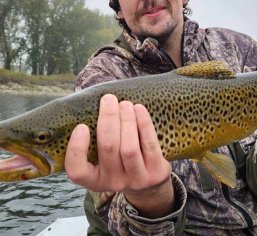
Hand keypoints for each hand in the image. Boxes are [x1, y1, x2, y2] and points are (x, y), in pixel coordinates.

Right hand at [65, 94, 173, 217]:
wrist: (149, 179)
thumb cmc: (119, 158)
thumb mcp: (102, 157)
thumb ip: (94, 137)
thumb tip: (94, 105)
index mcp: (93, 179)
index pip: (77, 171)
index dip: (77, 149)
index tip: (81, 126)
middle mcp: (113, 182)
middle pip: (108, 148)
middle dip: (108, 119)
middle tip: (108, 99)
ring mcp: (136, 179)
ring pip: (129, 148)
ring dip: (126, 120)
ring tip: (124, 104)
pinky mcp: (155, 173)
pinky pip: (149, 145)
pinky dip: (144, 124)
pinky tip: (139, 109)